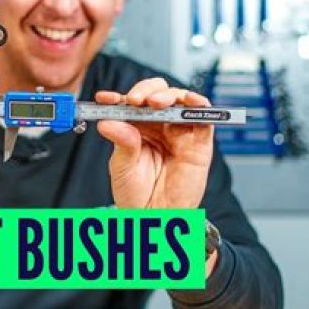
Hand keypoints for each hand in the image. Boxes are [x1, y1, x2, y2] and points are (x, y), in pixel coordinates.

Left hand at [95, 78, 214, 208]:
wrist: (155, 217)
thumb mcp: (122, 166)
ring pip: (178, 101)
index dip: (117, 97)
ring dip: (168, 95)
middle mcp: (158, 126)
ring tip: (155, 102)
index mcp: (136, 128)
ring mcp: (179, 132)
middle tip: (134, 100)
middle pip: (156, 95)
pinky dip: (199, 104)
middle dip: (145, 91)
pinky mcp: (199, 142)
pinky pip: (204, 117)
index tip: (104, 99)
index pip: (129, 105)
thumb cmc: (136, 194)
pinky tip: (188, 101)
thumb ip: (121, 142)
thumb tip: (108, 122)